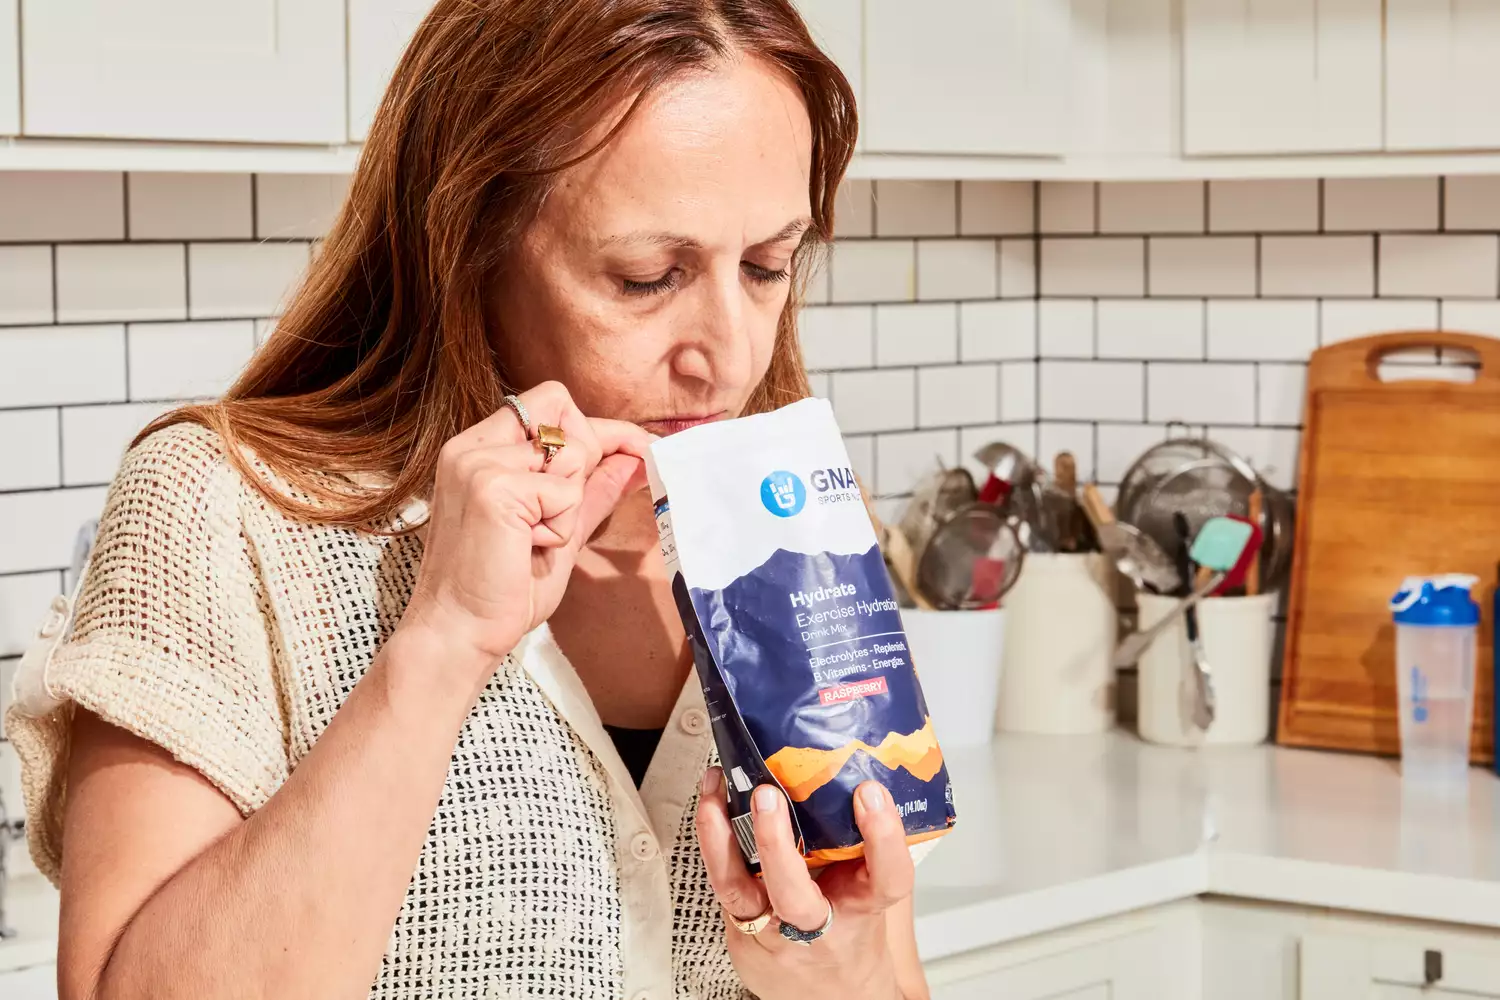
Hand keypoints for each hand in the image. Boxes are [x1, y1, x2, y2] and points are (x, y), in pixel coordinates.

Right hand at [401, 381, 652, 670]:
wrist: (459, 633)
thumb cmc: (501, 589)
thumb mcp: (558, 528)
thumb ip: (592, 488)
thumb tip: (636, 456)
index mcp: (478, 449)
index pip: (548, 402)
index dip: (597, 426)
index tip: (636, 447)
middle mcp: (473, 446)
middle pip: (561, 407)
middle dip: (584, 457)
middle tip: (557, 515)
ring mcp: (480, 463)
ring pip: (571, 454)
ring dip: (569, 507)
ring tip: (532, 540)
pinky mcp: (494, 488)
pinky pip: (566, 492)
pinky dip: (561, 528)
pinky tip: (527, 549)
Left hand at [696, 771, 913, 999]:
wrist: (832, 998)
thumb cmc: (851, 935)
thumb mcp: (870, 892)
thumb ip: (865, 844)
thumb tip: (860, 771)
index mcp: (863, 909)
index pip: (887, 878)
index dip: (882, 836)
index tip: (870, 794)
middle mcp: (818, 927)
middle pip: (795, 895)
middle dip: (776, 844)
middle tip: (768, 794)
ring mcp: (773, 932)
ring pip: (739, 891)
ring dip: (720, 836)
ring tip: (716, 789)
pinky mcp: (741, 932)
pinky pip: (722, 886)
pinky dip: (713, 844)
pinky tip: (710, 808)